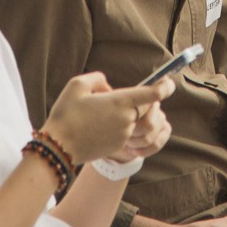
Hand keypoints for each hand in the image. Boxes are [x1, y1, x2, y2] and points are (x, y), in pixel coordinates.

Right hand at [43, 73, 174, 163]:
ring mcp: (123, 135)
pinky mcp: (118, 146)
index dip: (164, 87)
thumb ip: (98, 79)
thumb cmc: (66, 113)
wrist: (57, 147)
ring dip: (140, 116)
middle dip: (148, 102)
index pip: (152, 94)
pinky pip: (131, 134)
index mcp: (119, 102)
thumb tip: (108, 89)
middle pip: (149, 109)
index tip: (169, 83)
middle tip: (136, 95)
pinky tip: (107, 123)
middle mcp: (126, 120)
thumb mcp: (77, 85)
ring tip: (122, 110)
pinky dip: (126, 126)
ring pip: (142, 124)